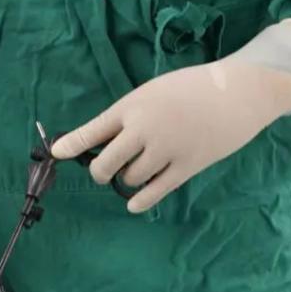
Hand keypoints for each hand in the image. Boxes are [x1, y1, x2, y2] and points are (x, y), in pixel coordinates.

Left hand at [51, 55, 290, 213]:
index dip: (72, 145)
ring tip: (137, 170)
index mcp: (132, 106)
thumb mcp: (153, 91)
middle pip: (106, 164)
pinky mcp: (186, 168)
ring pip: (130, 179)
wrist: (235, 93)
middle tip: (104, 170)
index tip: (56, 154)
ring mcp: (165, 151)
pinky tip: (134, 203)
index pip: (93, 130)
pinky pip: (155, 192)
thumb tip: (105, 140)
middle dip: (100, 171)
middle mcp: (143, 129)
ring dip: (128, 180)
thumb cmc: (190, 88)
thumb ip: (129, 115)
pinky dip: (140, 201)